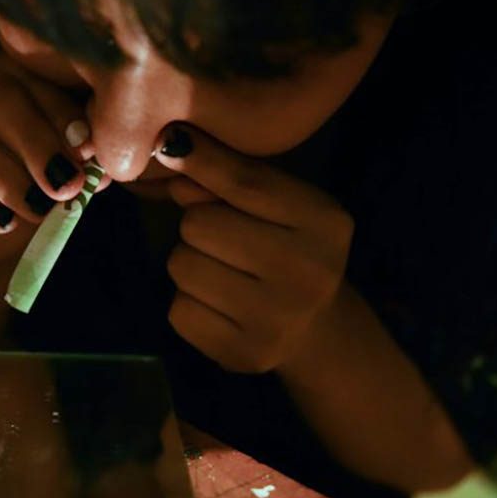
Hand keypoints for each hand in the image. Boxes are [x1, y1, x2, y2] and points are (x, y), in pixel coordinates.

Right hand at [0, 48, 99, 251]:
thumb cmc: (29, 181)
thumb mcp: (58, 167)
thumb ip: (77, 159)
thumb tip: (103, 170)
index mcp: (1, 70)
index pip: (30, 77)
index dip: (60, 113)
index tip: (89, 150)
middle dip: (33, 142)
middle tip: (65, 184)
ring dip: (0, 174)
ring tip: (36, 208)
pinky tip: (2, 223)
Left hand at [156, 124, 353, 372]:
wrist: (314, 328)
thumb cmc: (289, 248)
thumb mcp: (279, 204)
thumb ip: (232, 177)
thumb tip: (173, 152)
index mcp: (324, 222)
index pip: (245, 182)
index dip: (201, 160)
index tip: (172, 143)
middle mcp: (307, 272)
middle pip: (199, 224)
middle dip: (197, 225)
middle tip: (221, 238)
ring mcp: (275, 319)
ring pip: (181, 265)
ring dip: (189, 263)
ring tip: (221, 270)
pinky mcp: (241, 353)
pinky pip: (178, 310)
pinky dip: (187, 303)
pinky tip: (218, 304)